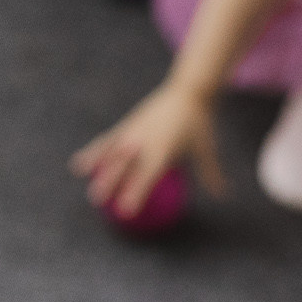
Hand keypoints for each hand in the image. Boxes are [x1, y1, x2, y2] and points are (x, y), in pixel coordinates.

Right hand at [69, 80, 225, 214]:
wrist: (187, 90)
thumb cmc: (198, 122)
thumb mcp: (205, 148)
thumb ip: (210, 172)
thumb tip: (222, 194)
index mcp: (164, 149)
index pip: (147, 175)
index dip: (136, 192)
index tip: (126, 210)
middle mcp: (144, 140)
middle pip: (124, 164)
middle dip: (109, 181)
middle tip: (97, 199)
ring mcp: (133, 130)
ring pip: (111, 150)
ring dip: (96, 164)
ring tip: (81, 177)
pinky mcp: (127, 124)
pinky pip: (108, 140)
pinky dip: (94, 151)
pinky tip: (79, 164)